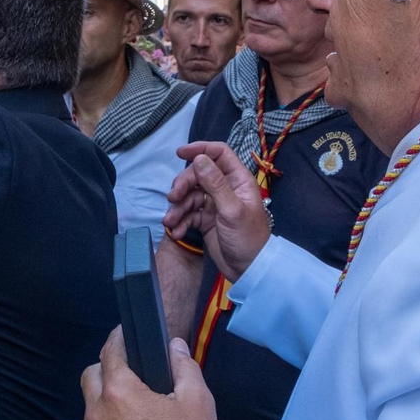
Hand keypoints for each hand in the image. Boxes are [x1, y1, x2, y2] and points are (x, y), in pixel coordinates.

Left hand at [81, 327, 224, 419]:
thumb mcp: (198, 401)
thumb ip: (183, 366)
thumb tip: (174, 347)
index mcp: (119, 394)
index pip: (109, 353)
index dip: (118, 340)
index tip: (125, 336)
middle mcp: (96, 418)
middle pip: (90, 379)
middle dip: (106, 371)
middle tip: (130, 377)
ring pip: (92, 416)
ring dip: (107, 410)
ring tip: (136, 419)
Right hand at [162, 142, 271, 282]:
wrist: (248, 270)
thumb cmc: (248, 239)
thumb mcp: (232, 210)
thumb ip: (216, 184)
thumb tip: (199, 159)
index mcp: (238, 180)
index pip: (219, 154)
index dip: (200, 149)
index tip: (180, 153)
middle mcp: (225, 188)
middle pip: (198, 174)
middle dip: (183, 185)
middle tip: (172, 198)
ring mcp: (214, 204)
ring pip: (190, 195)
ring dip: (178, 207)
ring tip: (171, 221)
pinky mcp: (205, 219)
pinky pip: (188, 213)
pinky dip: (180, 220)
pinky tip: (176, 231)